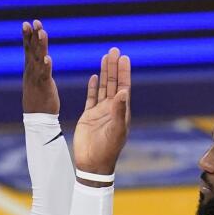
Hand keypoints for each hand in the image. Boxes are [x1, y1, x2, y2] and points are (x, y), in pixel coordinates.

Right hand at [22, 20, 58, 114]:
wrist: (37, 118)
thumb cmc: (38, 99)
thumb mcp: (36, 80)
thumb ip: (38, 69)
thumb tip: (40, 59)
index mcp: (30, 69)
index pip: (28, 49)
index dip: (28, 36)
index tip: (27, 23)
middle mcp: (32, 71)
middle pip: (32, 50)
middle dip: (33, 35)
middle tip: (34, 21)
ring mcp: (37, 78)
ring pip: (39, 58)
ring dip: (40, 46)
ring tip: (42, 33)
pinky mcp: (44, 86)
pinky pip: (45, 74)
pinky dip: (46, 66)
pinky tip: (48, 58)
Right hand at [73, 47, 130, 176]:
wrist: (92, 164)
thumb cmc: (107, 150)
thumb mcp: (116, 130)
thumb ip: (119, 110)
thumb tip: (124, 91)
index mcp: (121, 111)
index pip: (124, 87)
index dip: (124, 73)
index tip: (124, 58)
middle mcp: (112, 109)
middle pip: (113, 84)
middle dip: (114, 67)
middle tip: (114, 50)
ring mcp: (100, 112)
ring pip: (103, 88)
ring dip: (104, 73)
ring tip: (106, 57)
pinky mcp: (88, 116)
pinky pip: (91, 98)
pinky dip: (93, 87)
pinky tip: (94, 76)